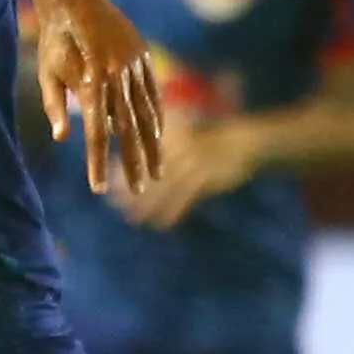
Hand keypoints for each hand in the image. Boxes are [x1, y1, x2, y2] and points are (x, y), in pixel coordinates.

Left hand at [34, 0, 165, 194]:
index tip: (98, 188)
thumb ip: (55, 106)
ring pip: (148, 113)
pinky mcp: (143, 57)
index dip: (98, 162)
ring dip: (152, 145)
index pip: (97, 133)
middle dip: (134, 162)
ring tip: (155, 172)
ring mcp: (134, 66)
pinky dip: (156, 117)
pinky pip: (153, 93)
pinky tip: (158, 137)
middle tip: (138, 190)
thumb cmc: (55, 39)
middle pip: (128, 129)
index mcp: (92, 82)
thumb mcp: (47, 72)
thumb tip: (62, 138)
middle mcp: (117, 76)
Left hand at [112, 115, 254, 228]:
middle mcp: (182, 144)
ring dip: (149, 204)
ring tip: (133, 219)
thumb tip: (127, 157)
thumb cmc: (207, 136)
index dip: (124, 168)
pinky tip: (161, 224)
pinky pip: (188, 196)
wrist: (244, 141)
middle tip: (114, 204)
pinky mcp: (210, 176)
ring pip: (167, 186)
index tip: (109, 184)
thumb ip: (158, 142)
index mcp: (172, 132)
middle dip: (132, 188)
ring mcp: (196, 160)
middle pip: (150, 169)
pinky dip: (174, 210)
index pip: (142, 151)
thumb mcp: (182, 130)